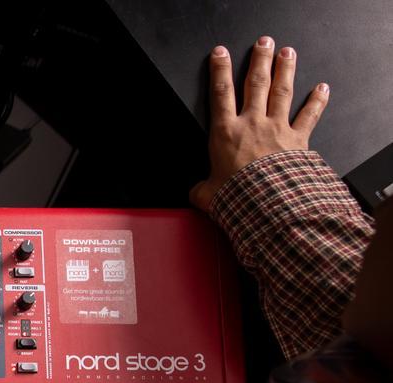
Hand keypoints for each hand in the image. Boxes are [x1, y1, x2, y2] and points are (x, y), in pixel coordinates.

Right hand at [190, 36, 329, 210]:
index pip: (220, 94)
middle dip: (259, 60)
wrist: (267, 203)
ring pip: (281, 91)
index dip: (219, 70)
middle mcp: (253, 124)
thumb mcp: (207, 195)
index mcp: (226, 133)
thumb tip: (197, 193)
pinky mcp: (297, 139)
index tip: (220, 53)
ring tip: (287, 53)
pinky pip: (309, 116)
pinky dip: (317, 101)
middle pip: (256, 83)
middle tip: (263, 44)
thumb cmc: (238, 197)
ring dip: (285, 69)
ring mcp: (277, 128)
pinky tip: (322, 88)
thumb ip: (201, 189)